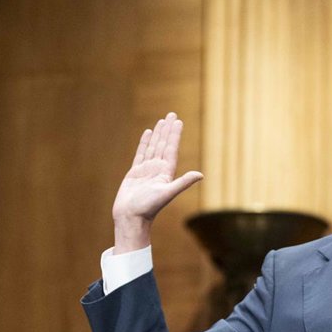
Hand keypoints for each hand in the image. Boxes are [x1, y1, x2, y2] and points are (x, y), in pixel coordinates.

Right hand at [111, 112, 203, 252]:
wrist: (131, 217)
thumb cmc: (148, 208)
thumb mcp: (167, 193)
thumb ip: (183, 183)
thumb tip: (200, 175)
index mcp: (166, 173)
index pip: (171, 149)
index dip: (175, 135)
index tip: (178, 121)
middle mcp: (157, 170)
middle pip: (164, 145)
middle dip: (168, 130)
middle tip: (172, 114)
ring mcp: (146, 170)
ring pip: (153, 147)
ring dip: (158, 134)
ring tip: (161, 121)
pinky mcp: (135, 173)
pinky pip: (141, 153)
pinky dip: (144, 143)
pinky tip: (148, 133)